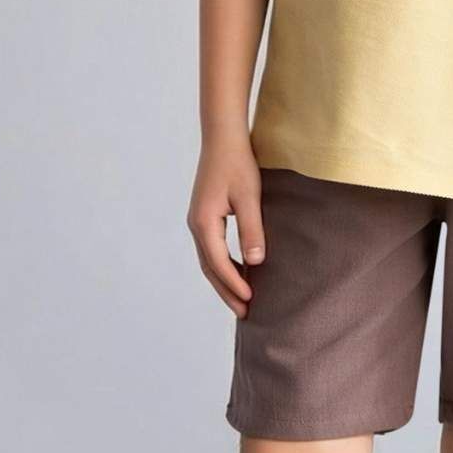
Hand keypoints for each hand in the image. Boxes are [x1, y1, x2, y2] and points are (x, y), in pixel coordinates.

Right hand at [186, 137, 267, 317]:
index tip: (251, 301)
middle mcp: (196, 225)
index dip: (235, 284)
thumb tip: (256, 262)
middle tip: (245, 313)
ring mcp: (198, 221)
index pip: (219, 263)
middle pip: (210, 268)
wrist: (223, 138)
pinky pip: (212, 249)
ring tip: (242, 300)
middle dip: (227, 291)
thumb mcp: (249, 197)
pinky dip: (224, 265)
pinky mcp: (205, 216)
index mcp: (204, 222)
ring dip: (224, 281)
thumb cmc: (237, 164)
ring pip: (209, 260)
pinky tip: (239, 271)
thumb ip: (252, 230)